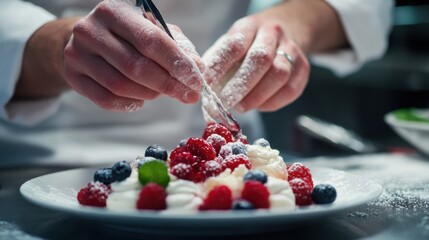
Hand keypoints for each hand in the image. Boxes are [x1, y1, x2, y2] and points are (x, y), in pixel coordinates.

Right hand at [64, 0, 203, 111]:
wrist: (88, 39)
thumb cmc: (127, 34)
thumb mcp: (152, 30)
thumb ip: (176, 46)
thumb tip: (198, 68)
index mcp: (114, 11)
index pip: (151, 40)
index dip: (177, 64)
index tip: (196, 81)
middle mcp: (91, 29)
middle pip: (136, 66)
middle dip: (168, 84)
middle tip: (189, 96)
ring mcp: (77, 53)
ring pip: (121, 86)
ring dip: (150, 94)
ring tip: (162, 92)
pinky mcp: (72, 75)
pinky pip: (106, 99)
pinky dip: (130, 104)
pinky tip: (141, 99)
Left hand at [203, 15, 308, 112]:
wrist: (285, 32)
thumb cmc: (248, 46)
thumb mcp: (230, 46)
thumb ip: (217, 64)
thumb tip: (201, 90)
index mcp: (249, 26)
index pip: (235, 45)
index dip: (220, 67)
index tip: (207, 86)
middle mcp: (273, 34)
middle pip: (260, 59)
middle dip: (240, 85)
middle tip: (226, 102)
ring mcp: (291, 50)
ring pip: (279, 74)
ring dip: (257, 96)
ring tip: (241, 107)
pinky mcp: (303, 68)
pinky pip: (290, 89)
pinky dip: (272, 102)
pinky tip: (259, 105)